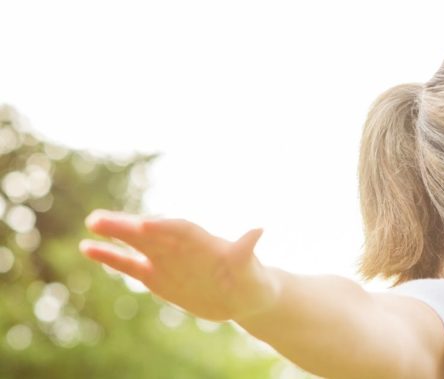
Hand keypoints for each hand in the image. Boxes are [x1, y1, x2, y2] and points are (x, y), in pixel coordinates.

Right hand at [79, 209, 279, 320]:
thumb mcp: (252, 270)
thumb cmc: (253, 280)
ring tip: (92, 223)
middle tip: (101, 219)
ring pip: (137, 244)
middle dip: (129, 226)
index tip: (145, 225)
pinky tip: (88, 248)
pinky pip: (130, 265)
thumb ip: (247, 252)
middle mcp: (182, 247)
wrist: (244, 297)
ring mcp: (167, 260)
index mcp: (205, 242)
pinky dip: (110, 256)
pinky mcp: (156, 276)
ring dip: (115, 234)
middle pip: (153, 233)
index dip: (165, 227)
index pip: (182, 231)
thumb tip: (259, 230)